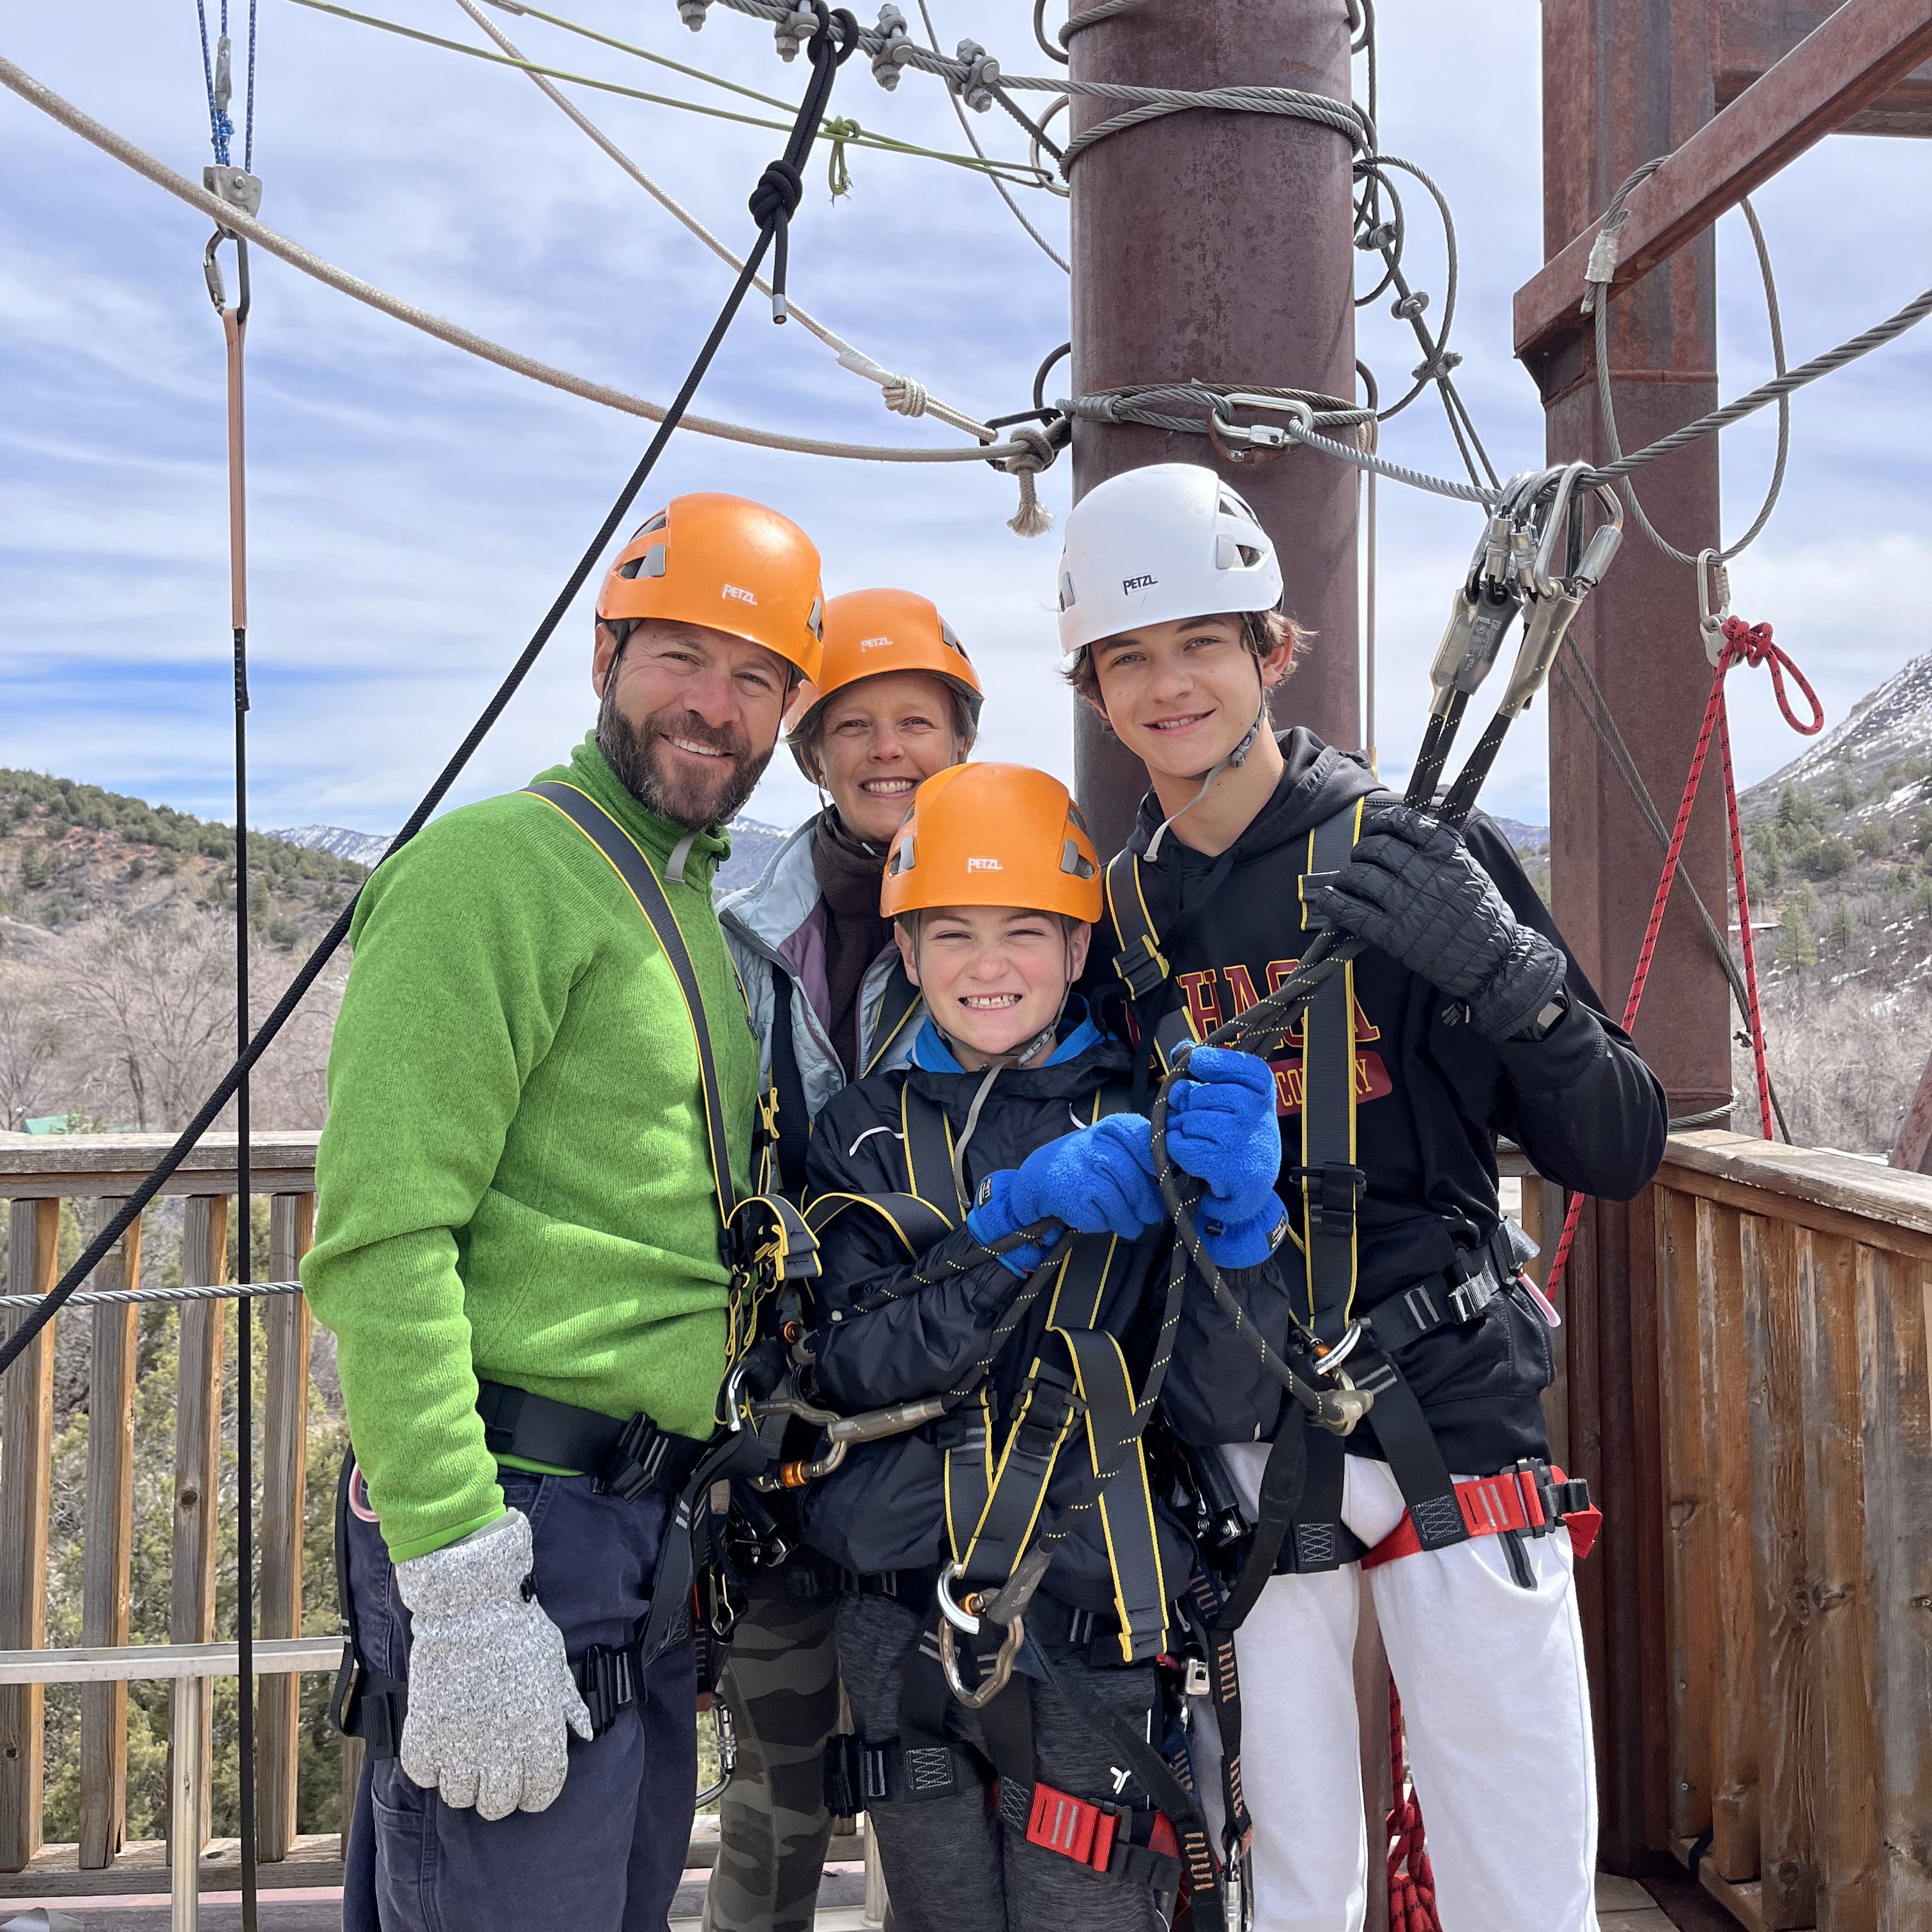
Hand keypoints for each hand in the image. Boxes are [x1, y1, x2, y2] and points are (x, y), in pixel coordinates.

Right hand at [394, 1509, 592, 1818]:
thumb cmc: (519, 1630)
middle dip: (498, 1790)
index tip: (529, 1780)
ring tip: (464, 1750)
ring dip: (462, 1779)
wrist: (472, 1606)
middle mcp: (502, 1750)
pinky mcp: (424, 1736)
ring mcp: (459, 1747)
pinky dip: (430, 1765)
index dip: (537, 1791)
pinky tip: (439, 1741)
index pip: (542, 1793)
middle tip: (493, 1765)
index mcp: (539, 1735)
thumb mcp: (556, 1664)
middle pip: (497, 1805)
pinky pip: (423, 1776)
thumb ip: (570, 1704)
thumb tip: (586, 1732)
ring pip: (459, 1797)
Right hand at [971, 1115, 1163, 1267]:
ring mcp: (1081, 1171)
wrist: (1034, 1181)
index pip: (1142, 1139)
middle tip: (1152, 1214)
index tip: (1163, 1179)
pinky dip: (1104, 1225)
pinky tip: (1099, 1220)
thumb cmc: (1081, 1166)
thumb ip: (1136, 1156)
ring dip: (1128, 1220)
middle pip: (1134, 1178)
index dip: (1156, 1162)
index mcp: (1108, 1129)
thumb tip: (1171, 1180)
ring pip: (1120, 1202)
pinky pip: (1101, 1218)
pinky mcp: (1072, 1197)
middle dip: (1146, 1202)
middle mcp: (1094, 1145)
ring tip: (1131, 1226)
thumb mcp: (1106, 1148)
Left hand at [1164, 1047, 1281, 1224]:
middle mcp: (1256, 1111)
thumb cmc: (1236, 1134)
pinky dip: (1179, 1150)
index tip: (1198, 1065)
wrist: (1250, 1185)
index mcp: (1261, 1088)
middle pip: (1197, 1095)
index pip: (1232, 1062)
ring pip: (1188, 1120)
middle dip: (1190, 1108)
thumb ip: (1207, 1069)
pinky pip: (1180, 1145)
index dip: (1209, 1061)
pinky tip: (1199, 1158)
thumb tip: (1182, 1049)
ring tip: (1207, 1143)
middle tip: (1206, 1122)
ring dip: (1186, 1132)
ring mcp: (1242, 1139)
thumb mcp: (1231, 1097)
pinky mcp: (1226, 1166)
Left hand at [1306, 802, 1566, 1041]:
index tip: (1377, 829)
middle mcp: (1426, 874)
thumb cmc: (1483, 914)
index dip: (1383, 823)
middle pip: (1376, 848)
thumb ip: (1441, 849)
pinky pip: (1351, 912)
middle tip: (1361, 859)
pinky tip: (1328, 899)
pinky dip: (1333, 902)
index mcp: (1447, 853)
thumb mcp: (1470, 869)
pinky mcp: (1394, 935)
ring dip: (1346, 876)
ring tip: (1347, 881)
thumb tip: (1406, 829)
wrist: (1495, 960)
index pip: (1404, 822)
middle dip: (1362, 851)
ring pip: (1359, 876)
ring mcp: (1408, 905)